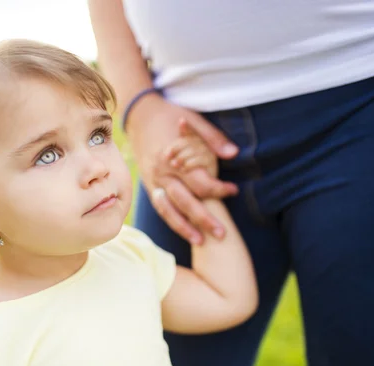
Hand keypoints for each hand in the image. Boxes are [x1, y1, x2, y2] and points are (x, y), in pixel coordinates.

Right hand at [126, 94, 238, 244]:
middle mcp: (162, 172)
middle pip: (185, 201)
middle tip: (223, 235)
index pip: (199, 181)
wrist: (140, 115)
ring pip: (169, 209)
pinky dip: (171, 221)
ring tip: (201, 242)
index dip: (218, 189)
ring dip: (184, 228)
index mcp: (174, 157)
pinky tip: (185, 231)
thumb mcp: (194, 119)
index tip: (233, 191)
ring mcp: (153, 180)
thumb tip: (233, 154)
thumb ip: (212, 138)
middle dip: (204, 219)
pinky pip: (160, 207)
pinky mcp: (149, 185)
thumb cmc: (171, 116)